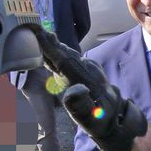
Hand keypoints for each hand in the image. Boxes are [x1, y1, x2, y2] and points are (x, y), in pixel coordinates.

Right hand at [39, 27, 147, 150]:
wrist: (119, 122)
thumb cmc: (101, 123)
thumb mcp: (91, 120)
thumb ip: (81, 106)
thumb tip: (74, 89)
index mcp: (86, 81)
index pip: (64, 61)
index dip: (50, 48)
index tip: (37, 33)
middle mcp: (89, 70)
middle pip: (65, 53)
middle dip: (48, 41)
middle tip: (31, 27)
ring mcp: (90, 69)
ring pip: (68, 54)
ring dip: (53, 44)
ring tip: (38, 34)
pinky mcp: (88, 70)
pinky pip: (70, 58)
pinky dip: (59, 52)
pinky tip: (52, 48)